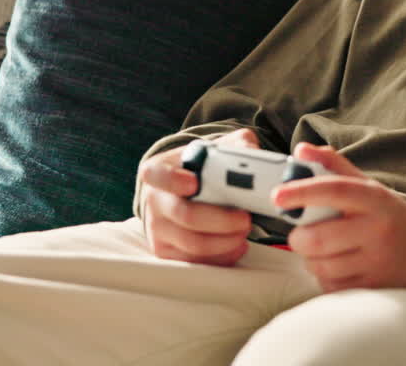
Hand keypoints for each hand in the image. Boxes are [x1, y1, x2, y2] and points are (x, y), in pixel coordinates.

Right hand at [137, 128, 259, 265]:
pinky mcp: (166, 251)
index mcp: (158, 170)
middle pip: (185, 215)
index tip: (194, 184)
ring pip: (192, 243)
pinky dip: (221, 256)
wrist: (185, 191)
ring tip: (245, 231)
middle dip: (221, 220)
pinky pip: (195, 261)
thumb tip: (252, 153)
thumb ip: (236, 145)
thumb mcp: (216, 149)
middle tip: (246, 218)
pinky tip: (237, 244)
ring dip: (225, 241)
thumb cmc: (202, 169)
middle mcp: (153, 200)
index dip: (174, 180)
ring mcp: (157, 228)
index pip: (157, 175)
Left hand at [273, 143, 405, 291]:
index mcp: (375, 200)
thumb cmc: (389, 215)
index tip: (278, 195)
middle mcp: (378, 231)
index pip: (335, 190)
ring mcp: (377, 263)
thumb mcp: (369, 187)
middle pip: (318, 238)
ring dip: (310, 259)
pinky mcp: (373, 288)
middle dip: (298, 237)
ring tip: (323, 250)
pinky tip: (337, 266)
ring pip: (320, 265)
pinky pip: (331, 286)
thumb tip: (301, 150)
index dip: (302, 191)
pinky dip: (324, 277)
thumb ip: (335, 167)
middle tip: (301, 234)